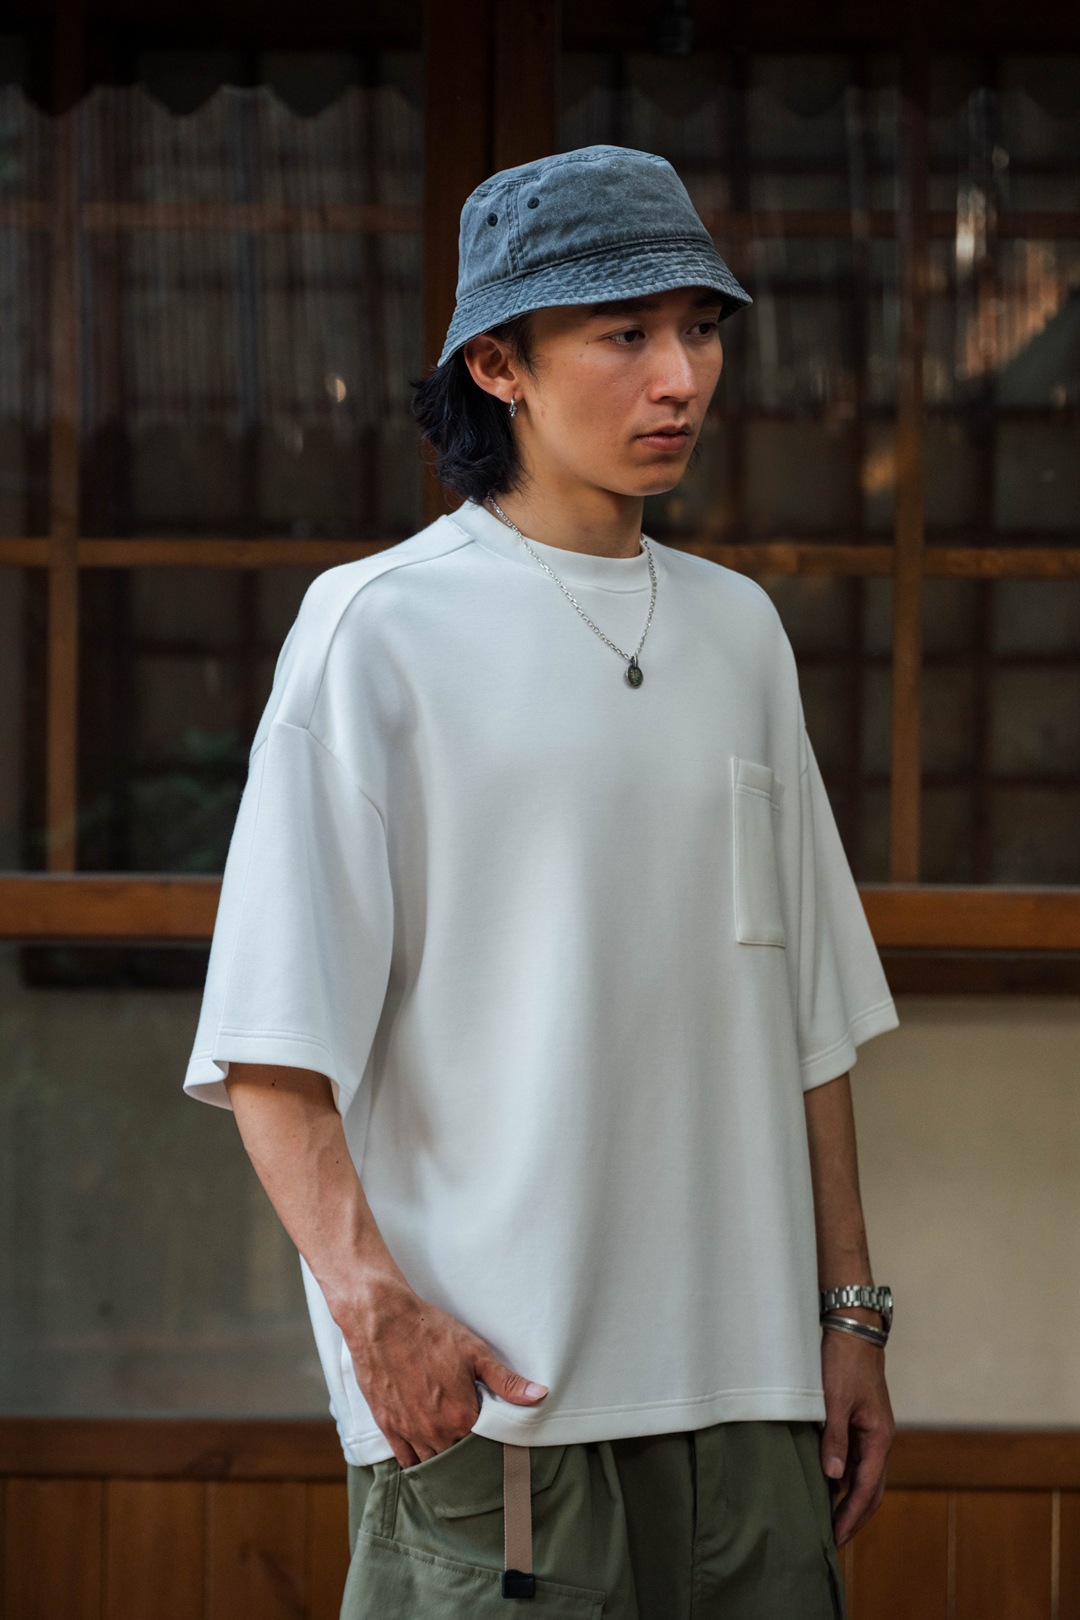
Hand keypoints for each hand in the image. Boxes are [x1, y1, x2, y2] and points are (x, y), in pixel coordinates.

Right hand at [337, 1271, 548, 1468]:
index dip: (491, 1447)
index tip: (496, 1444)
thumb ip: (506, 1381)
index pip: (483, 1449)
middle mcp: (434, 1431)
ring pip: (431, 1464)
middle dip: (468, 1457)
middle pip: (457, 1461)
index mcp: (460, 1416)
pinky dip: (416, 1463)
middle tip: (476, 1449)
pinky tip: (426, 1458)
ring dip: (443, 1463)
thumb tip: (538, 1396)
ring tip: (454, 1454)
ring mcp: (408, 1431)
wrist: (382, 1321)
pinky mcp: (387, 1425)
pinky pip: (405, 1459)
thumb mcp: (475, 1352)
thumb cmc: (429, 1332)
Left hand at [819, 1325, 894, 1546]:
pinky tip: (826, 1483)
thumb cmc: (843, 1359)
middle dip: (854, 1517)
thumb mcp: (835, 1399)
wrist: (852, 1326)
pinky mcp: (860, 1421)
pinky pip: (855, 1458)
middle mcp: (879, 1438)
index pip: (867, 1489)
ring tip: (826, 1519)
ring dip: (849, 1499)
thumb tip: (833, 1477)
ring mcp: (871, 1430)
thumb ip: (834, 1437)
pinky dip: (844, 1477)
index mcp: (879, 1437)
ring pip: (864, 1475)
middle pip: (871, 1489)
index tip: (835, 1539)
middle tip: (833, 1541)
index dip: (851, 1516)